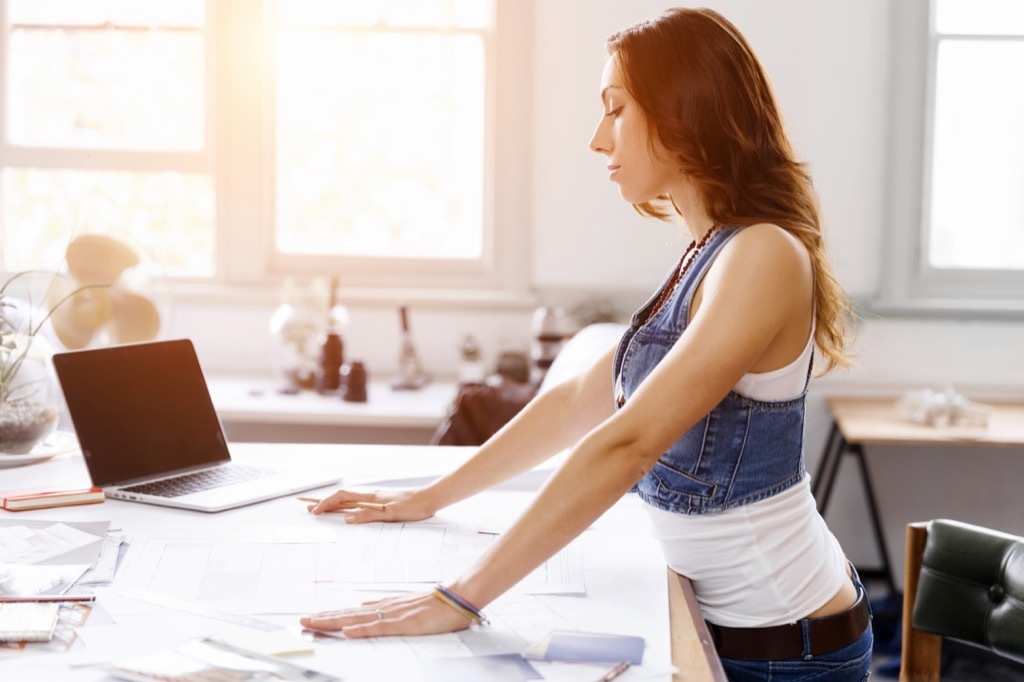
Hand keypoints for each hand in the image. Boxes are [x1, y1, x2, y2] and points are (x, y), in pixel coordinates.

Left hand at [300, 591, 470, 637]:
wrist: (458, 597)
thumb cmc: (435, 603)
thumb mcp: (405, 604)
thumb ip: (384, 607)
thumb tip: (363, 607)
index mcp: (384, 606)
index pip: (351, 611)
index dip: (330, 615)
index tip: (312, 617)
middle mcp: (385, 608)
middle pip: (348, 614)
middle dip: (323, 618)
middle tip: (301, 620)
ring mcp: (394, 615)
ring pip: (357, 619)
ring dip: (334, 621)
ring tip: (314, 623)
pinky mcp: (405, 623)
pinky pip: (380, 627)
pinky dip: (363, 629)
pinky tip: (348, 631)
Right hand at [306, 487, 434, 523]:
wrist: (429, 499)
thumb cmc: (412, 506)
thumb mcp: (389, 514)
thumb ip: (368, 515)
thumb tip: (346, 519)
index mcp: (370, 496)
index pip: (342, 496)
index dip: (326, 503)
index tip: (315, 511)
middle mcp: (371, 495)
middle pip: (343, 497)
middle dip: (326, 503)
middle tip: (310, 509)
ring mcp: (376, 497)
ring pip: (350, 500)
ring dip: (335, 505)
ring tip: (323, 510)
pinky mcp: (382, 502)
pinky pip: (359, 503)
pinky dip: (347, 506)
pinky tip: (347, 510)